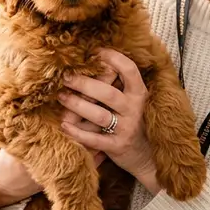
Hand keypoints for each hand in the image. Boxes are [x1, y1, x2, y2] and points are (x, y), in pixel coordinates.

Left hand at [58, 48, 158, 193]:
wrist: (148, 157)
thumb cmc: (135, 123)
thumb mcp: (134, 102)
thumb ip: (120, 85)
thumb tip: (97, 61)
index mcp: (139, 94)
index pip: (130, 70)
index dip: (113, 58)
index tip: (95, 52)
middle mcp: (135, 109)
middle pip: (107, 93)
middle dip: (84, 83)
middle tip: (65, 77)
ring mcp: (127, 129)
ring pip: (99, 115)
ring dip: (77, 105)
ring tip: (61, 97)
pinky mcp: (117, 147)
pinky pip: (95, 139)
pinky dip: (78, 133)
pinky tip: (64, 126)